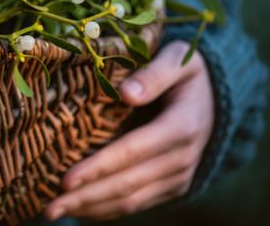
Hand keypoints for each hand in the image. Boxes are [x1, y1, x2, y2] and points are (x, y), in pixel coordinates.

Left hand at [44, 40, 213, 220]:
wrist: (221, 97)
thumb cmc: (188, 73)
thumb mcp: (178, 60)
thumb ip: (155, 74)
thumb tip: (126, 93)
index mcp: (180, 126)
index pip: (132, 152)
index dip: (98, 168)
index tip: (66, 180)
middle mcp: (181, 158)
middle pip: (127, 184)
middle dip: (85, 198)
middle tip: (48, 207)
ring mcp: (178, 176)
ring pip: (131, 201)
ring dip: (91, 209)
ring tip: (54, 211)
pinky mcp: (172, 186)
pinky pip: (138, 203)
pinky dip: (107, 210)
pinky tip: (79, 210)